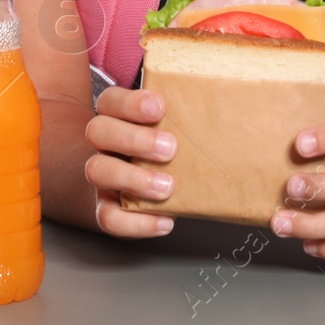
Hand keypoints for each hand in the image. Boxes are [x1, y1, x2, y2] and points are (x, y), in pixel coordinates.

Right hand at [83, 87, 178, 236]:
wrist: (146, 184)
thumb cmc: (168, 148)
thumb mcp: (174, 126)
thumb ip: (187, 115)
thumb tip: (228, 102)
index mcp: (117, 117)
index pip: (110, 101)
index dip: (131, 102)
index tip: (160, 107)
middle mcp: (104, 144)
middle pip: (98, 130)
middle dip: (134, 138)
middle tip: (170, 148)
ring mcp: (103, 175)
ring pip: (97, 170)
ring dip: (133, 178)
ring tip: (167, 187)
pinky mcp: (106, 207)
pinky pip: (109, 217)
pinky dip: (137, 223)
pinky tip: (165, 220)